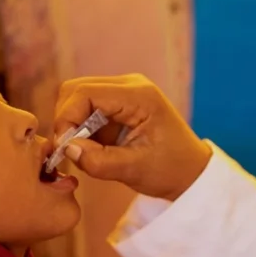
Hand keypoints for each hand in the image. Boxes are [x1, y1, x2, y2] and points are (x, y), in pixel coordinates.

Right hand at [52, 74, 211, 199]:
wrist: (191, 171)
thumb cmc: (171, 170)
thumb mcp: (134, 170)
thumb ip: (99, 161)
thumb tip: (67, 148)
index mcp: (139, 96)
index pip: (84, 93)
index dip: (66, 118)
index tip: (63, 147)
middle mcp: (130, 85)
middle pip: (76, 89)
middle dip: (68, 120)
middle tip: (73, 151)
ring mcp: (125, 91)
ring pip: (79, 98)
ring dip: (76, 126)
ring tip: (90, 152)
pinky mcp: (120, 102)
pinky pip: (89, 108)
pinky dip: (84, 129)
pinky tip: (99, 148)